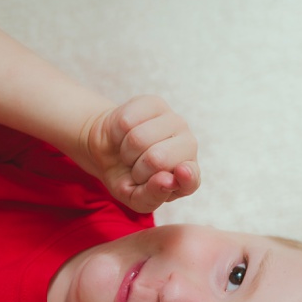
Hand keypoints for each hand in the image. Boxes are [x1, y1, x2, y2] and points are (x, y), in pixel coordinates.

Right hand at [81, 94, 199, 213]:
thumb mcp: (136, 198)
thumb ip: (152, 196)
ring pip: (139, 139)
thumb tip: (167, 181)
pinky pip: (127, 121)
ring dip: (127, 152)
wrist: (110, 150)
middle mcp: (188, 146)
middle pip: (158, 159)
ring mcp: (174, 121)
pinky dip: (118, 134)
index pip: (191, 177)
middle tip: (136, 170)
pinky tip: (125, 135)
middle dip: (138, 170)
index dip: (185, 176)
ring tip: (131, 154)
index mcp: (189, 176)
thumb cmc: (128, 178)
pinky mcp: (155, 103)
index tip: (180, 173)